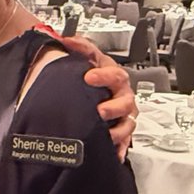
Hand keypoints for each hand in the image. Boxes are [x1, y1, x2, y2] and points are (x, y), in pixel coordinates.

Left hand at [59, 36, 136, 159]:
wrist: (94, 87)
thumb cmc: (93, 74)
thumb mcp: (88, 57)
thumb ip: (79, 47)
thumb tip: (66, 39)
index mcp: (114, 77)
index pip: (114, 74)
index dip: (103, 75)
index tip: (89, 77)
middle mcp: (122, 96)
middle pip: (125, 102)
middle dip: (113, 107)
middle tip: (100, 110)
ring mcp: (123, 115)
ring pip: (128, 124)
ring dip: (118, 130)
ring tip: (106, 135)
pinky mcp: (121, 131)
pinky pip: (125, 141)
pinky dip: (120, 148)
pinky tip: (114, 153)